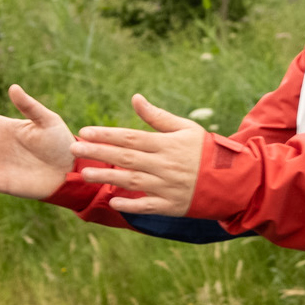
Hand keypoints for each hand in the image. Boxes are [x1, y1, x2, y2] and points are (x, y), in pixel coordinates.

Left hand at [71, 94, 206, 215]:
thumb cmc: (204, 150)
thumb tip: (134, 98)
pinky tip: (112, 200)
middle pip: (125, 157)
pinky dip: (130, 204)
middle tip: (73, 149)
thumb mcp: (185, 128)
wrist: (231, 179)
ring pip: (131, 181)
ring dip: (106, 176)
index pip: (130, 137)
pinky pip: (147, 206)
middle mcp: (164, 165)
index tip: (84, 132)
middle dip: (97, 152)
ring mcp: (167, 186)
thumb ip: (157, 116)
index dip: (106, 134)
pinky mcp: (171, 205)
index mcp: (166, 144)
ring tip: (84, 172)